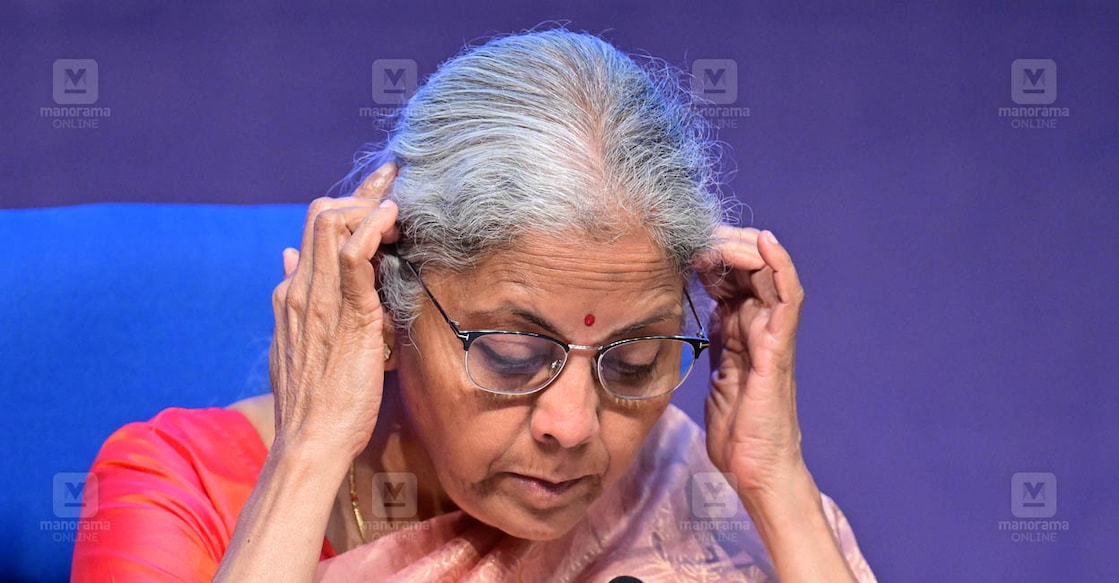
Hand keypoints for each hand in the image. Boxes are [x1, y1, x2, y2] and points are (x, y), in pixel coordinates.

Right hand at [268, 163, 399, 458]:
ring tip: (400, 196)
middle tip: (394, 177)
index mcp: (293, 294)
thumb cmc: (317, 401)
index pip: (314, 231)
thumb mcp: (303, 343)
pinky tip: (392, 217)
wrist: (310, 440)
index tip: (381, 196)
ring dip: (370, 202)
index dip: (349, 206)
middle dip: (361, 190)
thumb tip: (287, 259)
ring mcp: (319, 299)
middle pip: (322, 214)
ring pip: (332, 223)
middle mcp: (300, 289)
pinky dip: (372, 228)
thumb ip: (297, 300)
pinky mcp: (345, 314)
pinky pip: (353, 256)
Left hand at [697, 226, 806, 494]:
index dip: (706, 256)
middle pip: (746, 269)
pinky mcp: (779, 348)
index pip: (726, 280)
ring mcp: (773, 336)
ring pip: (766, 274)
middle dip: (720, 244)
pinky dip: (779, 266)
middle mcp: (759, 328)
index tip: (677, 241)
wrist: (755, 471)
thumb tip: (683, 319)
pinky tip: (763, 243)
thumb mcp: (713, 376)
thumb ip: (710, 345)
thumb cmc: (736, 433)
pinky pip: (787, 299)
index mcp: (739, 334)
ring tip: (717, 229)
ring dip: (743, 247)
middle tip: (692, 229)